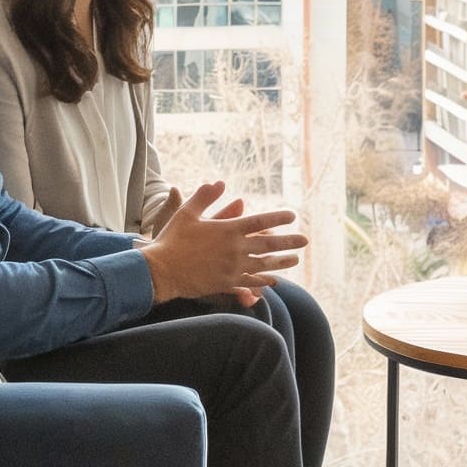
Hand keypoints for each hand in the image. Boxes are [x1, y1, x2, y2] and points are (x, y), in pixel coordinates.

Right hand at [140, 180, 307, 308]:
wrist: (161, 271)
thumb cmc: (172, 239)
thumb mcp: (187, 212)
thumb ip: (205, 197)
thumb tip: (219, 183)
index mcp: (228, 229)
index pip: (259, 221)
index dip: (277, 217)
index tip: (292, 215)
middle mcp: (235, 249)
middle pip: (269, 244)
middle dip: (289, 242)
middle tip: (305, 240)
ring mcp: (232, 268)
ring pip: (264, 265)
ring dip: (281, 262)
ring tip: (295, 260)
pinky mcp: (226, 283)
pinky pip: (250, 282)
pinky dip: (263, 282)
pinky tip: (273, 281)